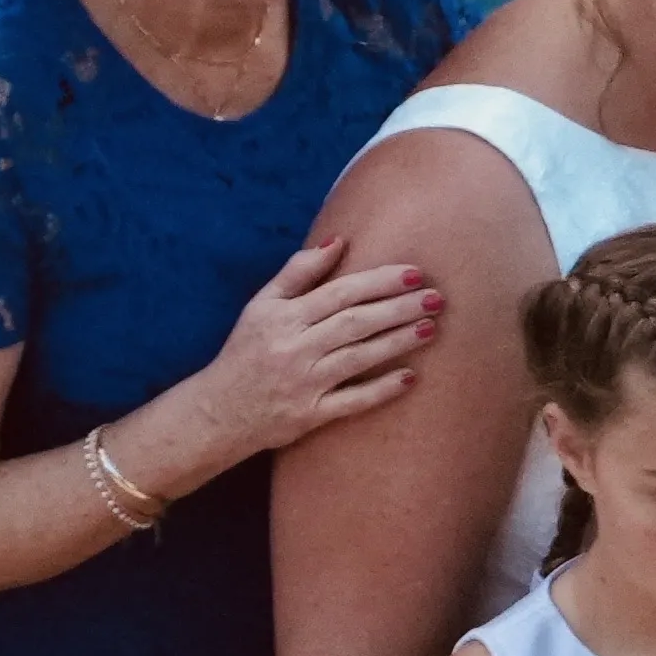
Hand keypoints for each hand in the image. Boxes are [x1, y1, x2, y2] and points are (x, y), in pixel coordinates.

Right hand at [187, 235, 444, 469]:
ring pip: (359, 358)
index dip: (380, 281)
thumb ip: (298, 272)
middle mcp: (294, 348)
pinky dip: (381, 390)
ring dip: (398, 342)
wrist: (218, 413)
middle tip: (437, 298)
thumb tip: (338, 240)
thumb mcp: (261, 305)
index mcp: (284, 317)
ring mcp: (303, 384)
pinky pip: (352, 401)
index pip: (340, 293)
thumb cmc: (245, 352)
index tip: (415, 272)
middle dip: (399, 308)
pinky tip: (411, 378)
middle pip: (356, 322)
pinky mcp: (310, 416)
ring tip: (432, 328)